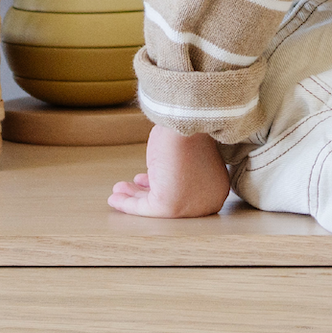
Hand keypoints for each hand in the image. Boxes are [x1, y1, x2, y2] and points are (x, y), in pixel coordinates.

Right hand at [108, 125, 232, 218]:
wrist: (189, 122)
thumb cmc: (189, 129)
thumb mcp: (186, 150)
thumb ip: (179, 165)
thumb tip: (162, 169)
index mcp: (217, 186)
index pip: (187, 194)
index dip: (163, 187)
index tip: (145, 180)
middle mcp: (207, 201)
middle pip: (170, 201)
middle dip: (147, 192)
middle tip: (132, 184)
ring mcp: (191, 207)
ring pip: (156, 206)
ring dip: (134, 197)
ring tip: (118, 190)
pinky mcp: (171, 208)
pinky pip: (145, 209)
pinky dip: (127, 204)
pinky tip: (114, 198)